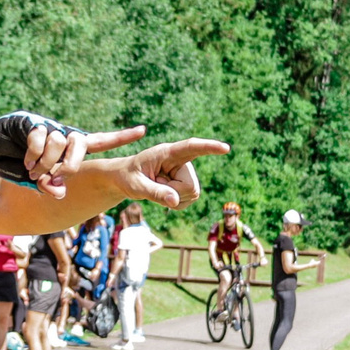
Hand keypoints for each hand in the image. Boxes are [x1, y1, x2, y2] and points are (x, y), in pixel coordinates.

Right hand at [0, 115, 147, 194]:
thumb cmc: (13, 164)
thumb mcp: (35, 179)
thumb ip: (49, 184)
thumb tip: (60, 193)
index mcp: (68, 146)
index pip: (99, 140)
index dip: (120, 137)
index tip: (143, 131)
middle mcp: (60, 133)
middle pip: (80, 142)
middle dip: (72, 163)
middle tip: (60, 176)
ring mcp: (46, 126)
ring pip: (59, 141)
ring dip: (47, 161)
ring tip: (34, 172)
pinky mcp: (30, 121)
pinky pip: (40, 136)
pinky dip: (34, 153)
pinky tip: (26, 162)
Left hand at [109, 139, 228, 207]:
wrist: (125, 179)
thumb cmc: (127, 177)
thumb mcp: (136, 185)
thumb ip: (154, 192)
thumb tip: (175, 201)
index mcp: (167, 152)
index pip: (191, 147)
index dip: (209, 147)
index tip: (225, 148)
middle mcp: (180, 160)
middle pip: (190, 185)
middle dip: (173, 192)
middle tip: (154, 185)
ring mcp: (185, 172)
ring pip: (192, 194)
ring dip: (173, 198)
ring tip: (158, 187)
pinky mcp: (186, 183)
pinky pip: (189, 199)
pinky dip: (175, 203)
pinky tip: (164, 195)